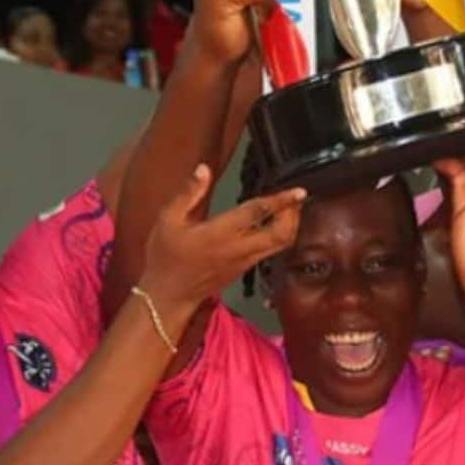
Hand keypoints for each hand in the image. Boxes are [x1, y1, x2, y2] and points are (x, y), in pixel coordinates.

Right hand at [138, 164, 304, 315]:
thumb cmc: (166, 256)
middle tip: (296, 197)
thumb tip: (203, 169)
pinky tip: (274, 223)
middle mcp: (238, 249)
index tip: (298, 191)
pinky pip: (271, 251)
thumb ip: (188, 193)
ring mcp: (245, 262)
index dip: (280, 200)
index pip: (257, 213)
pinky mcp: (245, 270)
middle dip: (293, 214)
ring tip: (290, 206)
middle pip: (281, 234)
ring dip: (290, 225)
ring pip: (280, 245)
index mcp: (219, 234)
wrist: (168, 295)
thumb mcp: (168, 219)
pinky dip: (280, 235)